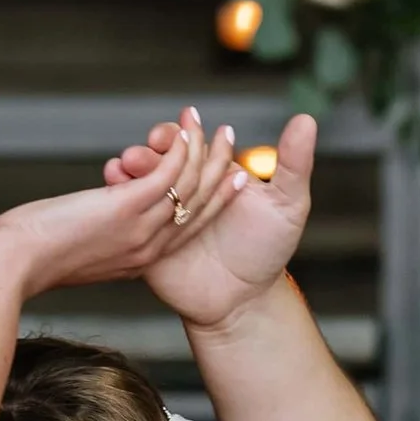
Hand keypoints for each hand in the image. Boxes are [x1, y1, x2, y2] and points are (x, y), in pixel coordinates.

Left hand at [0, 150, 241, 299]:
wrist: (15, 264)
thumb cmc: (31, 258)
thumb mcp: (77, 253)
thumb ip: (96, 239)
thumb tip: (88, 223)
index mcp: (140, 262)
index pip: (188, 230)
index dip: (214, 203)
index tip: (232, 180)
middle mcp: (148, 248)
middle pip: (200, 209)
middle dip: (220, 174)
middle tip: (232, 144)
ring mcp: (140, 229)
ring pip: (191, 190)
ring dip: (207, 154)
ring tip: (215, 128)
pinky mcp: (126, 208)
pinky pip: (169, 176)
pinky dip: (182, 152)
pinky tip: (185, 131)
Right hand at [105, 108, 315, 332]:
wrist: (245, 301)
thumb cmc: (267, 250)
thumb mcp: (287, 205)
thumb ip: (293, 163)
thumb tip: (306, 119)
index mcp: (211, 173)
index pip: (190, 144)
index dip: (182, 134)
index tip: (182, 124)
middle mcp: (184, 189)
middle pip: (158, 160)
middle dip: (148, 151)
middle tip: (142, 151)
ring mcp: (161, 213)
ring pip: (139, 185)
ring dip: (128, 171)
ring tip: (123, 166)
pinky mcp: (145, 239)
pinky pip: (127, 218)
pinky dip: (117, 201)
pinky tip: (113, 188)